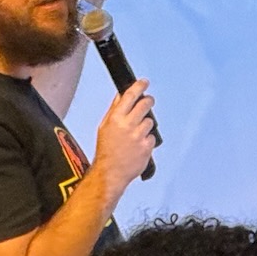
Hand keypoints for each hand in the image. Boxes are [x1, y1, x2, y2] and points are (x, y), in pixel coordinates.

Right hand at [92, 78, 157, 194]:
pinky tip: (138, 146)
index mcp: (115, 119)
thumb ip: (115, 109)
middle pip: (146, 104)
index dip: (139, 86)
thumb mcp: (104, 127)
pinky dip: (147, 139)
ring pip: (150, 121)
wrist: (110, 173)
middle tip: (148, 103)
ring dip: (146, 125)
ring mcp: (138, 136)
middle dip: (148, 101)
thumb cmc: (106, 150)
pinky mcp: (147, 146)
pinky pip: (152, 136)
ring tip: (135, 135)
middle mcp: (127, 125)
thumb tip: (122, 93)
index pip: (130, 95)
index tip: (144, 82)